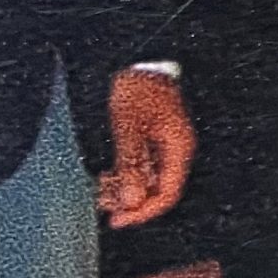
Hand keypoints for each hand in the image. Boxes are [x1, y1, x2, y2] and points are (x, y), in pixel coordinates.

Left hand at [102, 68, 195, 228]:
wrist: (138, 57)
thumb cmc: (137, 86)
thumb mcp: (128, 127)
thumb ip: (131, 164)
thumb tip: (131, 200)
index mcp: (177, 148)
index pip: (166, 195)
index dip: (142, 212)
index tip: (117, 220)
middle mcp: (174, 150)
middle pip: (156, 190)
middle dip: (129, 201)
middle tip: (103, 204)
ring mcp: (163, 144)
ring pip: (146, 180)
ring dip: (123, 189)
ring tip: (100, 188)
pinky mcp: (151, 138)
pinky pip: (140, 167)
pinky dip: (123, 174)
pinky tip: (106, 174)